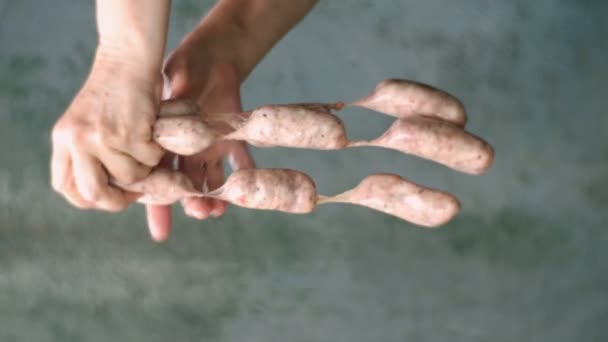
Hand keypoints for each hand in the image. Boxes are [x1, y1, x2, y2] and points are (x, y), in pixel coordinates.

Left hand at [50, 52, 163, 211]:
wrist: (129, 60)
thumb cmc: (116, 93)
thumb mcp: (88, 122)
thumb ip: (89, 154)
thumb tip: (110, 195)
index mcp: (63, 139)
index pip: (66, 186)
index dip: (89, 198)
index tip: (108, 195)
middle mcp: (77, 140)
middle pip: (94, 193)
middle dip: (118, 200)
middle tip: (134, 193)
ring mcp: (102, 137)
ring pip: (130, 177)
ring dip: (146, 167)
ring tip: (147, 144)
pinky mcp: (130, 133)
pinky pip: (149, 160)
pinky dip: (158, 150)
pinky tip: (155, 131)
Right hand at [145, 49, 254, 241]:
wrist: (214, 54)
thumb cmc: (186, 64)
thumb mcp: (173, 78)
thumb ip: (170, 97)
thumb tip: (164, 110)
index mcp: (164, 141)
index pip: (155, 178)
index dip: (157, 205)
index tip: (161, 231)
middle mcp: (186, 150)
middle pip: (185, 185)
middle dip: (191, 202)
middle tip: (199, 212)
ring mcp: (210, 147)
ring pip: (211, 180)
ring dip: (216, 196)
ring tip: (219, 210)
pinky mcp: (233, 138)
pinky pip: (242, 160)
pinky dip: (247, 171)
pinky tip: (251, 183)